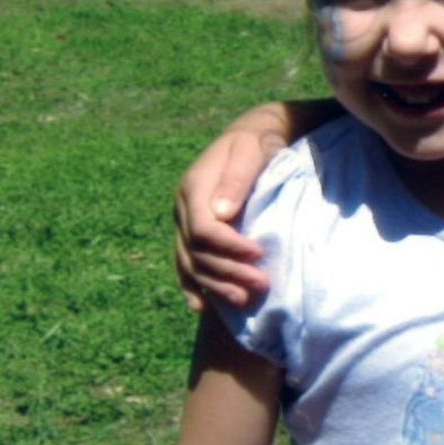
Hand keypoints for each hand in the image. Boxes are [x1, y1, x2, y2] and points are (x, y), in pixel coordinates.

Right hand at [173, 102, 331, 310]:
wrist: (250, 138)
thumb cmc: (255, 144)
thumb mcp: (250, 152)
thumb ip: (237, 180)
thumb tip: (221, 213)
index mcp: (193, 188)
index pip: (203, 229)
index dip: (229, 247)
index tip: (258, 254)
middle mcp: (182, 208)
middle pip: (197, 251)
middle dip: (228, 271)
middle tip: (261, 284)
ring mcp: (183, 222)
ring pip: (190, 263)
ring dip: (215, 285)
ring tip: (243, 300)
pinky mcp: (190, 232)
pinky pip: (185, 264)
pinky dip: (193, 286)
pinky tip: (203, 306)